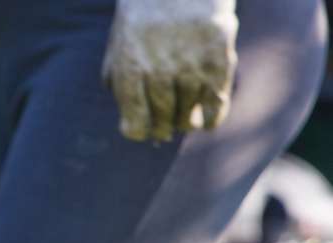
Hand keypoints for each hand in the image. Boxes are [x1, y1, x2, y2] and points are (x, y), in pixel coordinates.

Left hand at [103, 0, 237, 142]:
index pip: (135, 122)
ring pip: (188, 114)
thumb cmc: (144, 16)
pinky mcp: (218, 57)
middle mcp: (160, 70)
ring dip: (185, 121)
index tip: (142, 129)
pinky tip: (207, 121)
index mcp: (131, 68)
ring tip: (184, 119)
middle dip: (162, 128)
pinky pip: (216, 103)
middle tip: (164, 128)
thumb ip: (118, 81)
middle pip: (162, 120)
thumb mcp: (119, 45)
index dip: (138, 131)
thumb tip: (129, 122)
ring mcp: (191, 65)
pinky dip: (212, 118)